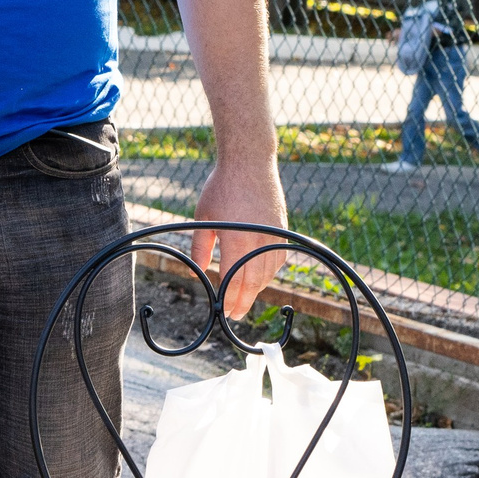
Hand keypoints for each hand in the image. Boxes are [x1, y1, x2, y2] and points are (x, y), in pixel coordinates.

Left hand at [192, 156, 288, 318]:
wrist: (249, 163)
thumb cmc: (222, 188)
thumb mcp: (203, 217)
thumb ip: (200, 248)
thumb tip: (196, 273)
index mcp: (237, 240)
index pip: (234, 280)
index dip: (230, 299)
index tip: (225, 312)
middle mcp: (259, 241)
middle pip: (254, 283)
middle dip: (244, 301)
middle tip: (236, 314)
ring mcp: (274, 236)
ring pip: (268, 274)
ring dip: (257, 289)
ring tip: (244, 298)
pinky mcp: (282, 231)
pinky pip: (278, 260)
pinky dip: (269, 273)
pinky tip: (259, 278)